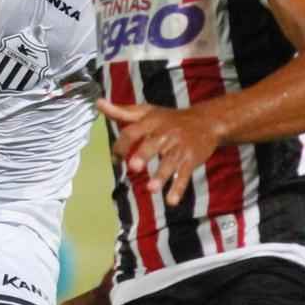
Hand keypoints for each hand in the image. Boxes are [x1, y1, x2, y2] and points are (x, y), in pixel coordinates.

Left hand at [96, 98, 220, 206]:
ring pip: (170, 162)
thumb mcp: (146, 111)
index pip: (133, 132)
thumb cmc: (169, 118)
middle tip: (134, 167)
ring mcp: (179, 148)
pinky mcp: (191, 160)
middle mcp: (165, 134)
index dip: (122, 144)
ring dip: (161, 176)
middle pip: (153, 144)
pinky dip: (179, 188)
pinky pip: (185, 175)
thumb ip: (122, 111)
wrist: (206, 121)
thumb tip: (98, 103)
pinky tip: (171, 201)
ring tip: (151, 189)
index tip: (115, 159)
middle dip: (144, 155)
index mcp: (151, 122)